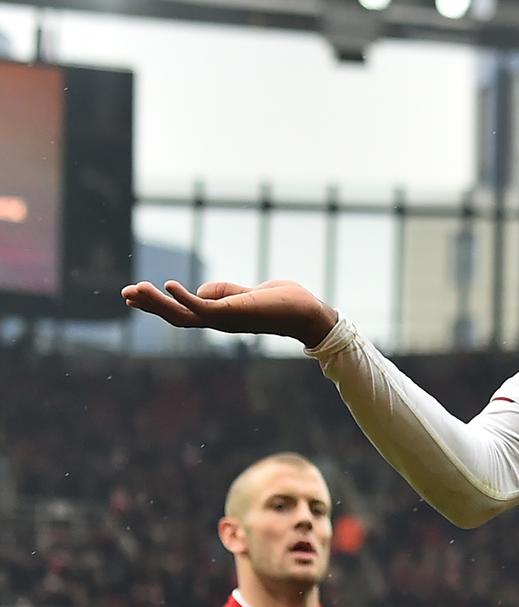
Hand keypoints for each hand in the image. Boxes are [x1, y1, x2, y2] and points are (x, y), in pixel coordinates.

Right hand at [120, 279, 338, 347]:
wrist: (307, 313)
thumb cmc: (283, 303)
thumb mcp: (248, 293)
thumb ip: (226, 292)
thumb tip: (202, 290)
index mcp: (220, 316)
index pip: (184, 312)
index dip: (160, 304)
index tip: (137, 295)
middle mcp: (218, 321)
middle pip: (176, 316)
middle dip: (150, 306)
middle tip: (124, 294)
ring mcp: (224, 320)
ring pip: (183, 315)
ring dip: (158, 303)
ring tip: (134, 290)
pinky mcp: (233, 314)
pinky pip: (202, 307)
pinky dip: (184, 297)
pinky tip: (168, 285)